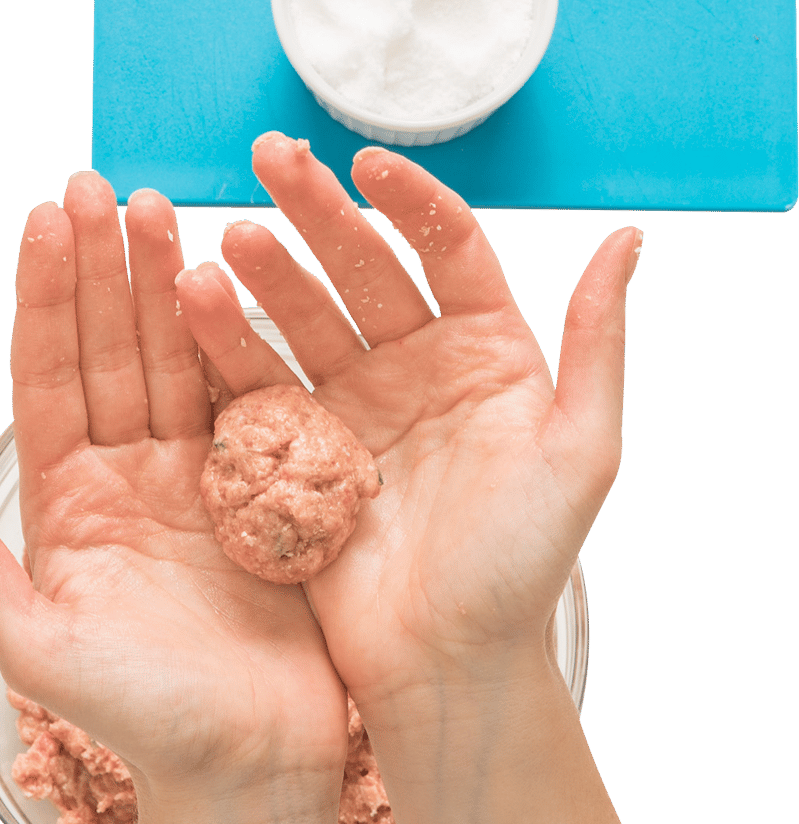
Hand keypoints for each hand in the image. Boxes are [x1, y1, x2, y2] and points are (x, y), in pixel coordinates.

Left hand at [0, 172, 347, 795]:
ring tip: (161, 207)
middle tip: (103, 184)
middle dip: (104, 267)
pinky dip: (236, 339)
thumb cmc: (138, 720)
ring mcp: (195, 473)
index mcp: (67, 500)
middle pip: (112, 349)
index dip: (46, 297)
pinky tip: (230, 278)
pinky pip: (246, 397)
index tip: (45, 221)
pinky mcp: (264, 483)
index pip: (49, 376)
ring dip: (166, 282)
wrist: (250, 769)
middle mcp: (127, 473)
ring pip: (176, 357)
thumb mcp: (37, 646)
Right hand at [178, 134, 640, 712]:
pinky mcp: (299, 448)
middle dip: (318, 211)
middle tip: (272, 157)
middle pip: (363, 266)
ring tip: (228, 241)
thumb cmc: (525, 564)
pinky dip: (227, 343)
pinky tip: (195, 302)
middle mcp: (416, 362)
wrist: (449, 666)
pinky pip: (259, 383)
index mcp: (486, 350)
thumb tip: (627, 238)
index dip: (408, 201)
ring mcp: (354, 402)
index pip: (447, 248)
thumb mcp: (582, 453)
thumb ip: (598, 344)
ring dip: (265, 274)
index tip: (366, 164)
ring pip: (303, 316)